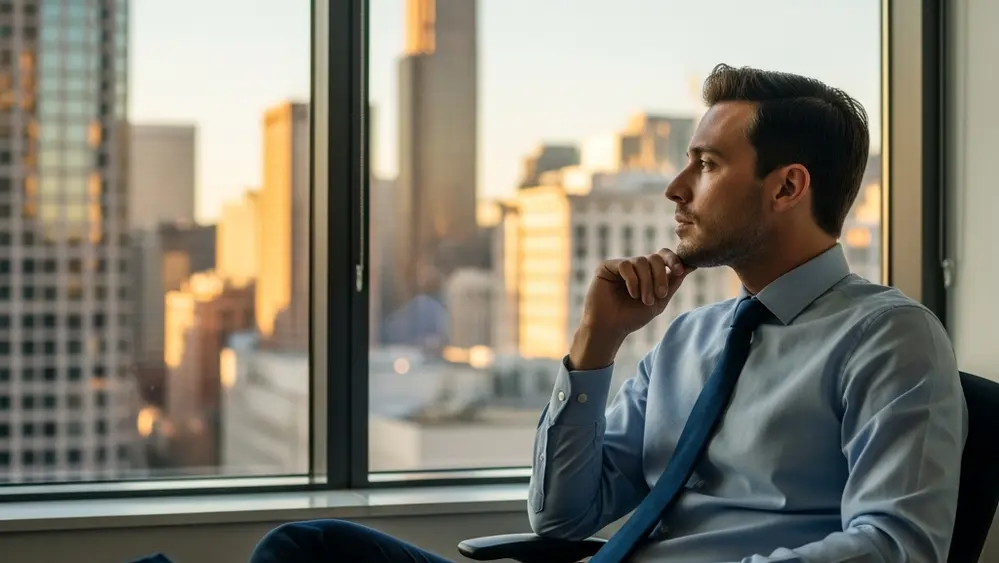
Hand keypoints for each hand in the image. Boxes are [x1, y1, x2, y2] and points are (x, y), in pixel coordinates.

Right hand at [569, 249, 694, 369]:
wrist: (610, 328)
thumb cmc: (632, 317)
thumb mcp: (659, 301)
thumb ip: (673, 283)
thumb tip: (691, 265)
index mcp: (648, 272)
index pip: (663, 255)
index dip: (673, 259)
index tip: (681, 271)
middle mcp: (635, 266)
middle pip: (655, 258)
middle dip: (660, 277)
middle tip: (661, 295)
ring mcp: (621, 265)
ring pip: (641, 261)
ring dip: (647, 283)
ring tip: (644, 300)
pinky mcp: (606, 266)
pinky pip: (625, 265)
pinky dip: (632, 281)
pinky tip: (632, 294)